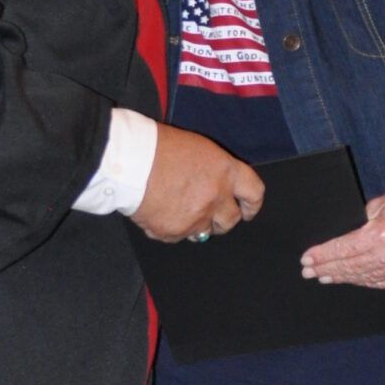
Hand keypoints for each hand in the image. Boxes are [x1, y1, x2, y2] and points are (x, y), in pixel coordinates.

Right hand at [130, 123, 264, 243]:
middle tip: (211, 214)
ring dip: (196, 224)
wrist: (131, 161)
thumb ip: (215, 171)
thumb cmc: (161, 147)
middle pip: (231, 220)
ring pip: (204, 231)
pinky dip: (171, 228)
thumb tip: (219, 188)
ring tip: (179, 208)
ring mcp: (195, 218)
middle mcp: (216, 198)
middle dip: (223, 220)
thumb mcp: (199, 149)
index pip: (254, 193)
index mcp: (226, 172)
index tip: (248, 210)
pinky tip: (159, 212)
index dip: (252, 205)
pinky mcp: (173, 232)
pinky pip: (178, 237)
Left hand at [300, 187, 384, 289]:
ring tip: (326, 276)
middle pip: (351, 266)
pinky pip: (381, 283)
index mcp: (382, 234)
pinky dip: (364, 281)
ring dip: (343, 277)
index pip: (344, 249)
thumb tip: (344, 236)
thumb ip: (362, 220)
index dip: (323, 256)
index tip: (307, 260)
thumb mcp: (384, 203)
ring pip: (364, 278)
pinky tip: (351, 278)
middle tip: (309, 272)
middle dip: (327, 269)